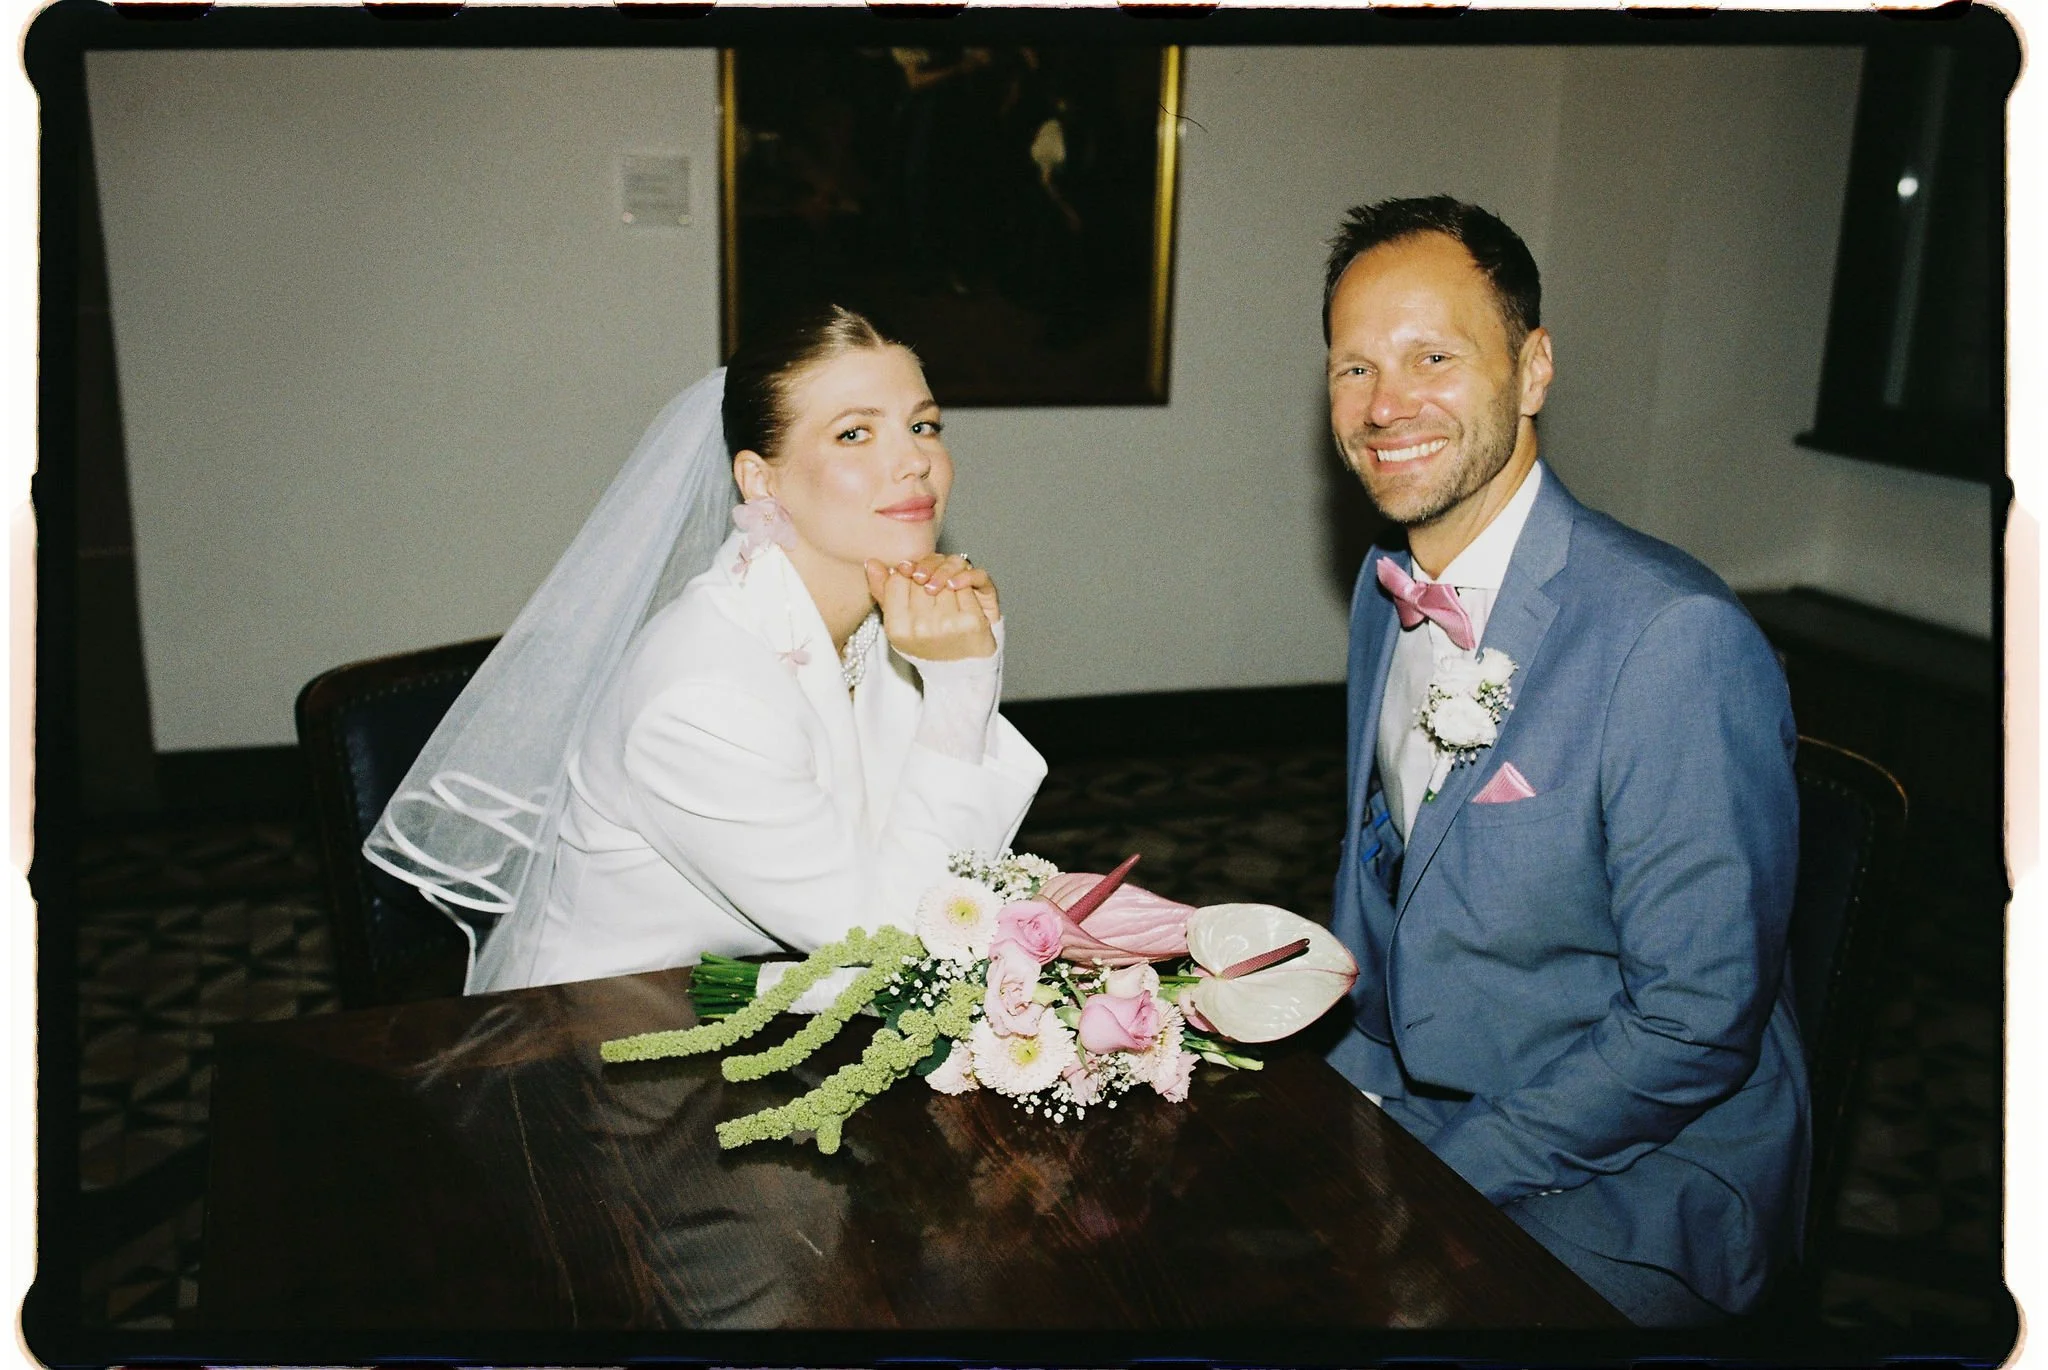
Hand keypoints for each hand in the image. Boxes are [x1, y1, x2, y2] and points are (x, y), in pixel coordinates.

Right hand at [863, 557, 996, 660]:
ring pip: (944, 579)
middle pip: (921, 577)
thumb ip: (884, 592)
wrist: (961, 671)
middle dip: (928, 576)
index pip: (897, 580)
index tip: (915, 583)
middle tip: (934, 587)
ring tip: (948, 596)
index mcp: (897, 629)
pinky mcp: (971, 621)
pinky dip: (965, 587)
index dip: (907, 576)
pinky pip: (965, 586)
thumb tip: (872, 563)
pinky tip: (963, 600)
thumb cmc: (928, 644)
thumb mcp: (899, 624)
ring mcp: (947, 624)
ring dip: (947, 580)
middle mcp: (920, 628)